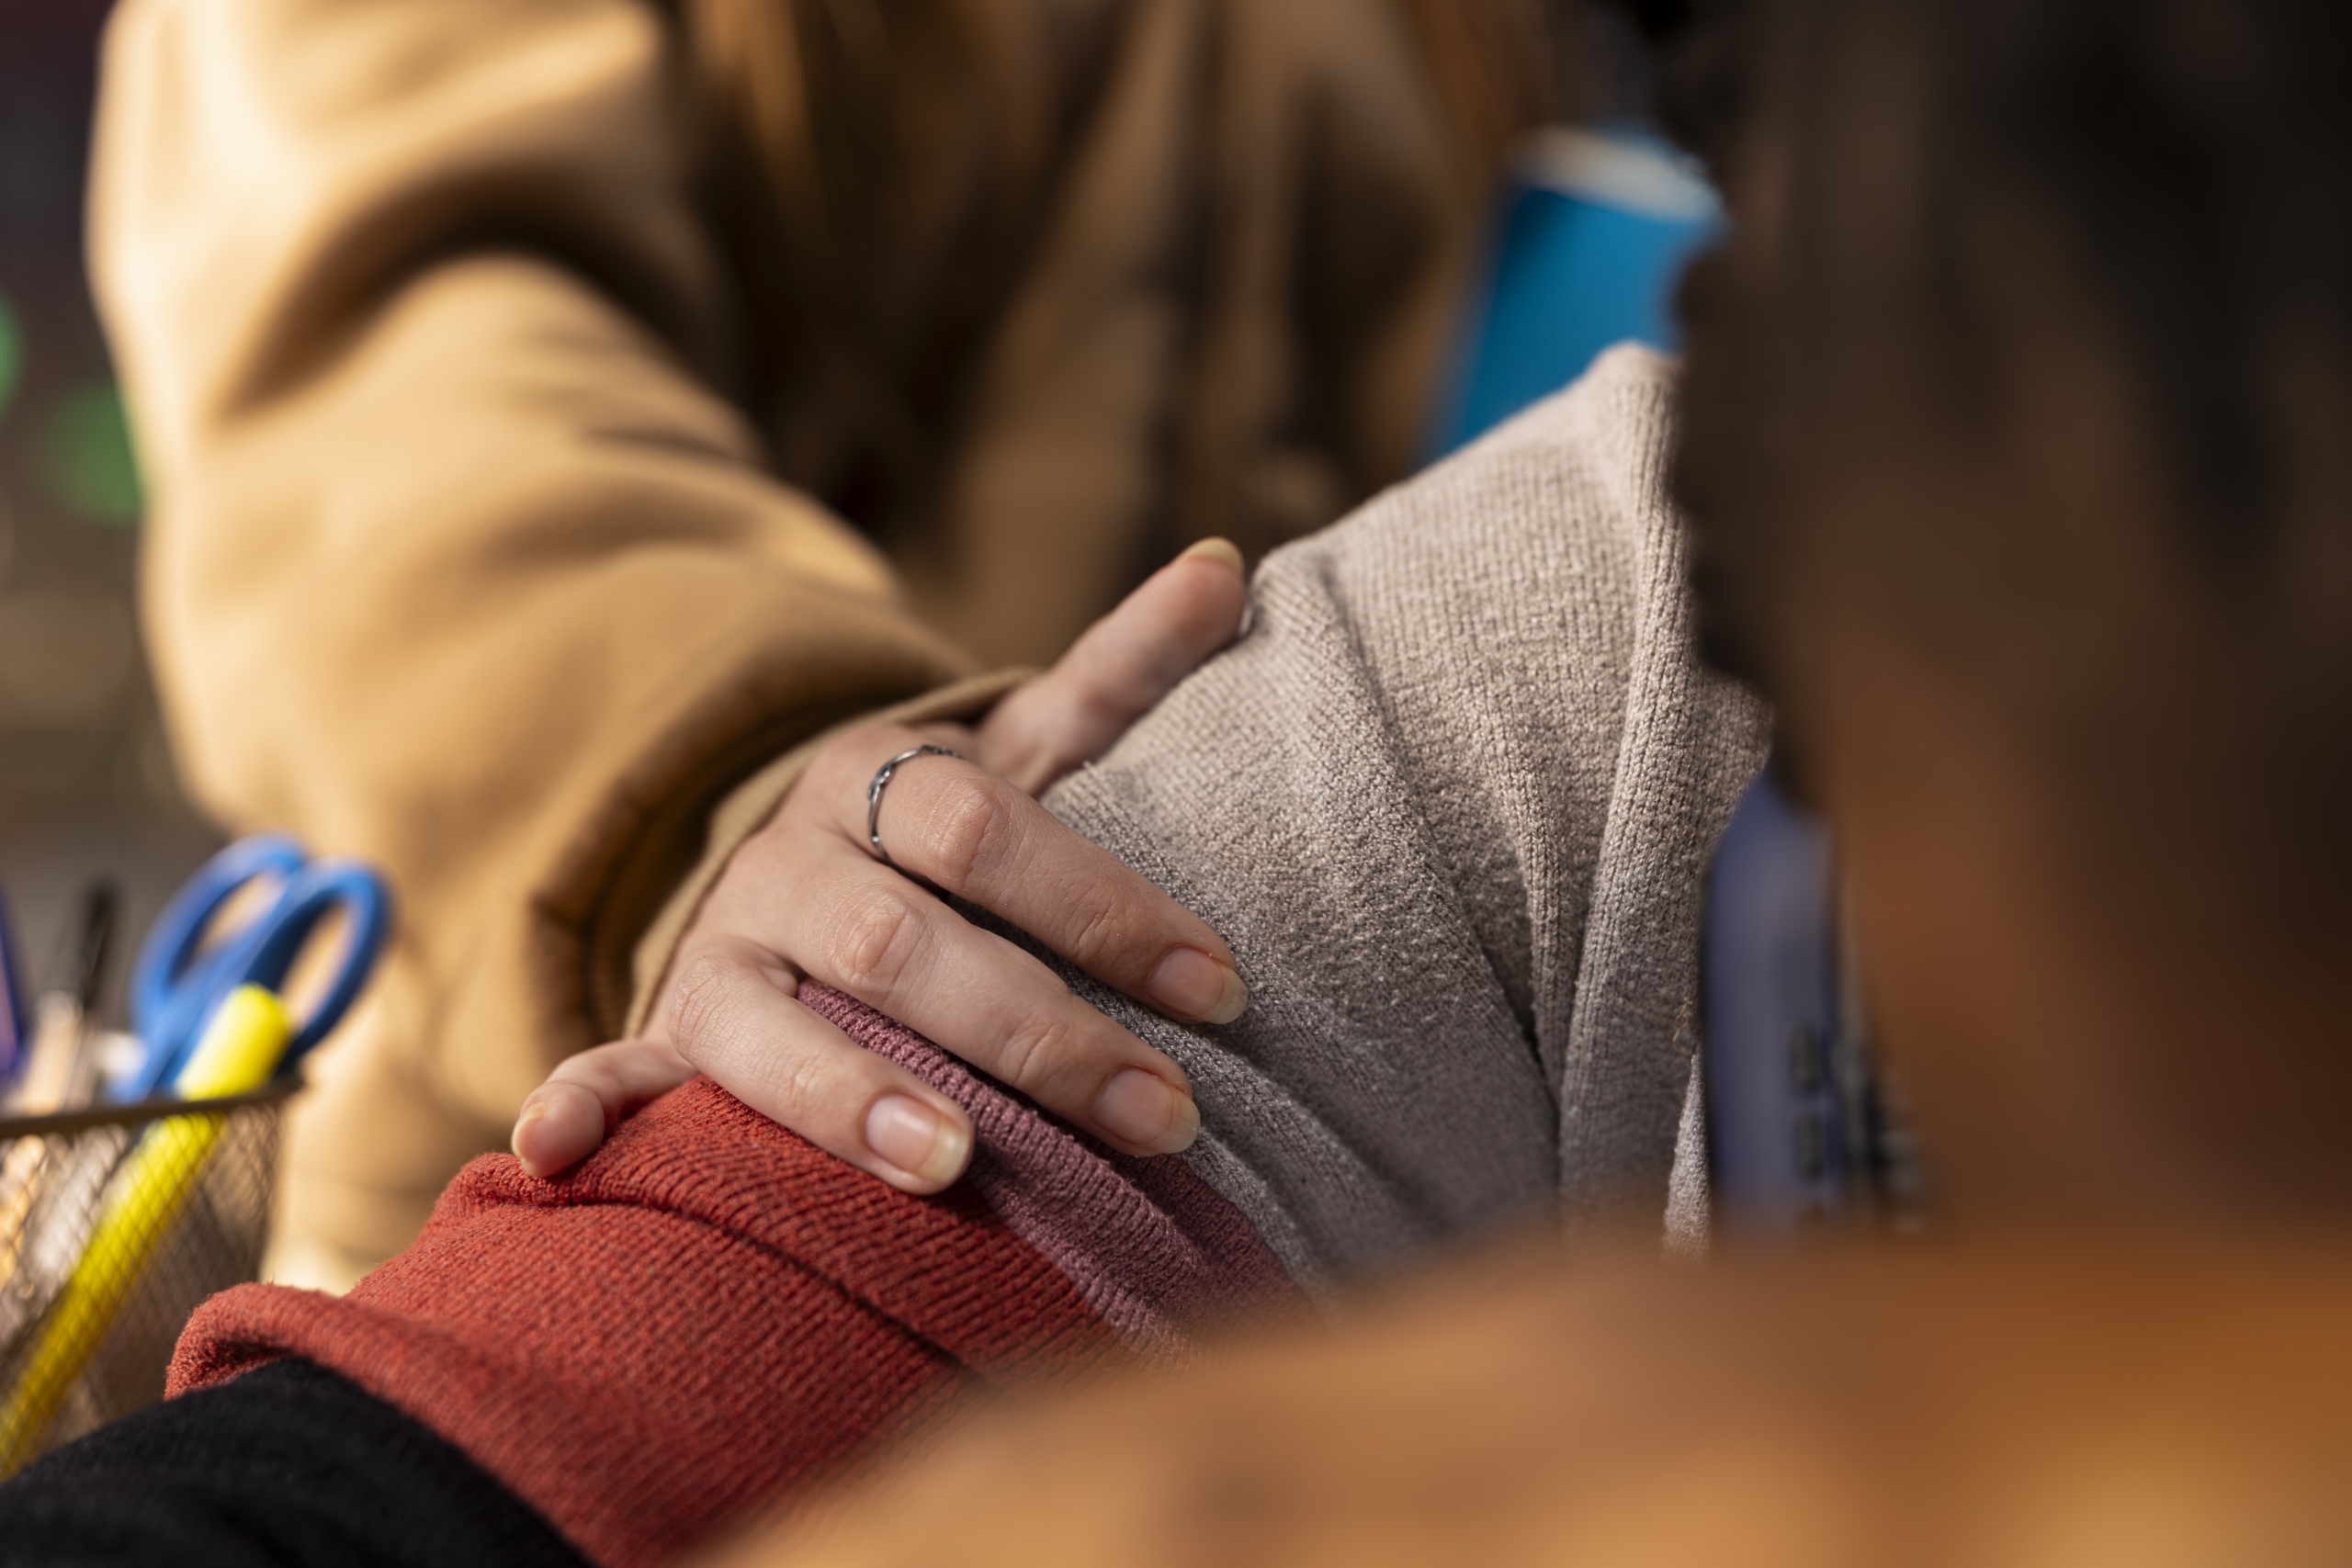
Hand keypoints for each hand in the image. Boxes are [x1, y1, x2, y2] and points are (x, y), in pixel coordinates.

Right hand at [514, 541, 1251, 1188]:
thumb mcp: (1018, 751)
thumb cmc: (938, 835)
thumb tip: (1226, 562)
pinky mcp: (667, 1037)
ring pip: (772, 1025)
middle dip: (1035, 1035)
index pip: (988, 831)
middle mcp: (789, 865)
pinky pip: (611, 1068)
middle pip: (901, 943)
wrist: (788, 865)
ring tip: (954, 1166)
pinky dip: (579, 1109)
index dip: (1102, 907)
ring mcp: (720, 955)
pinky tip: (553, 1159)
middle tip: (1163, 1119)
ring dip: (851, 1097)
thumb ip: (1119, 675)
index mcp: (879, 781)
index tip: (1220, 990)